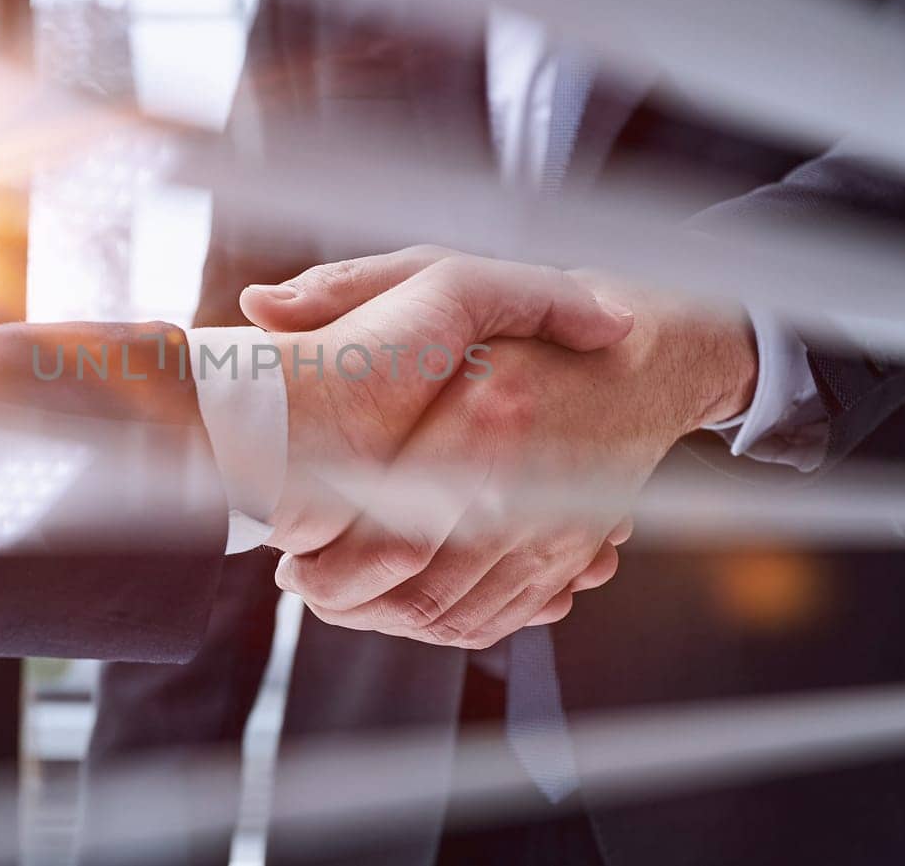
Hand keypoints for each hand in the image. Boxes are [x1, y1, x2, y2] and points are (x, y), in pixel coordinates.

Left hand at [253, 247, 757, 647]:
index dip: (329, 556)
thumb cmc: (524, 318)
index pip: (391, 518)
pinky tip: (400, 605)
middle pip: (418, 582)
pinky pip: (495, 617)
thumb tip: (257, 303)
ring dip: (384, 619)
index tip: (285, 554)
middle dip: (346, 597)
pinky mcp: (568, 556)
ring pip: (453, 611)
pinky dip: (442, 626)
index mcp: (482, 407)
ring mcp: (554, 524)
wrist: (647, 359)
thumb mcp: (437, 277)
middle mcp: (525, 474)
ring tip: (334, 600)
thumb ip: (347, 286)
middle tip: (301, 582)